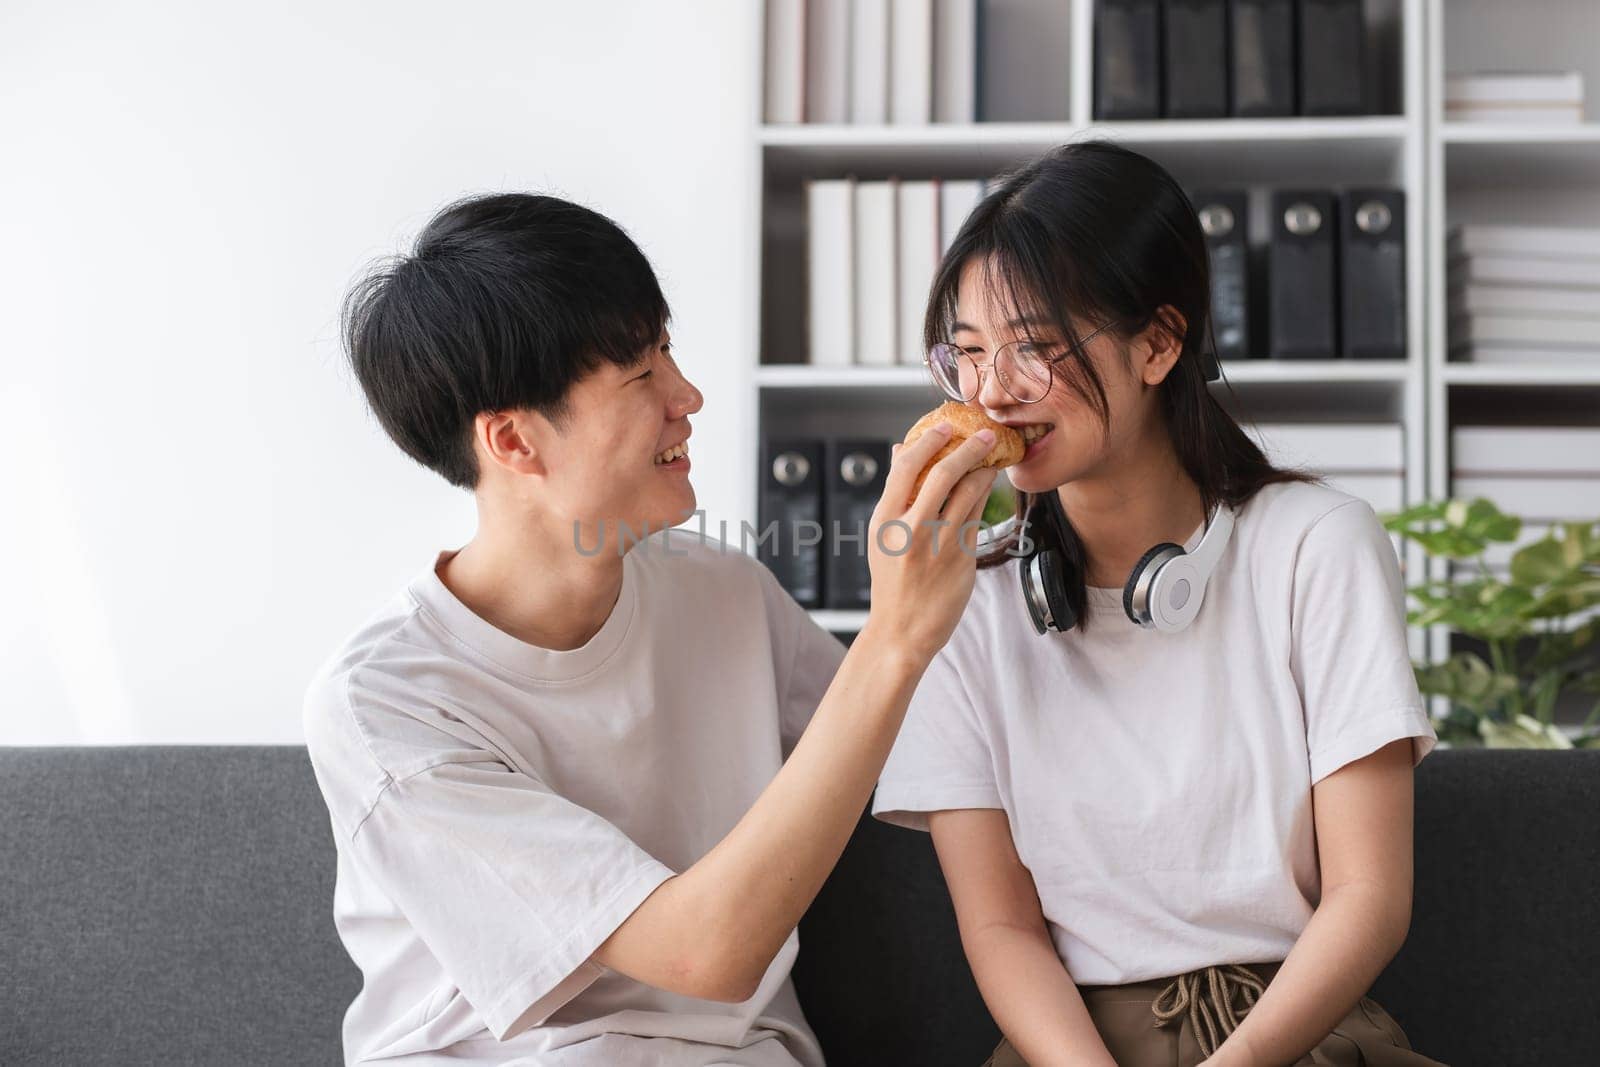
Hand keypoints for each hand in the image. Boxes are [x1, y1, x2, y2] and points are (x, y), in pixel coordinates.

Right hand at [861, 422, 998, 664]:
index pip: (906, 467)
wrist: (902, 631)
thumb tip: (901, 451)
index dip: (928, 440)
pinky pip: (978, 515)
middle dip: (968, 447)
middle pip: (942, 473)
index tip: (944, 426)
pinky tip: (990, 484)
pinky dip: (986, 494)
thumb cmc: (892, 581)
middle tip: (985, 433)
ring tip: (993, 456)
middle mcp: (910, 529)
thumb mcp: (881, 537)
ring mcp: (938, 544)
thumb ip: (894, 495)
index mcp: (884, 520)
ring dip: (984, 468)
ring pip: (968, 492)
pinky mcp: (962, 557)